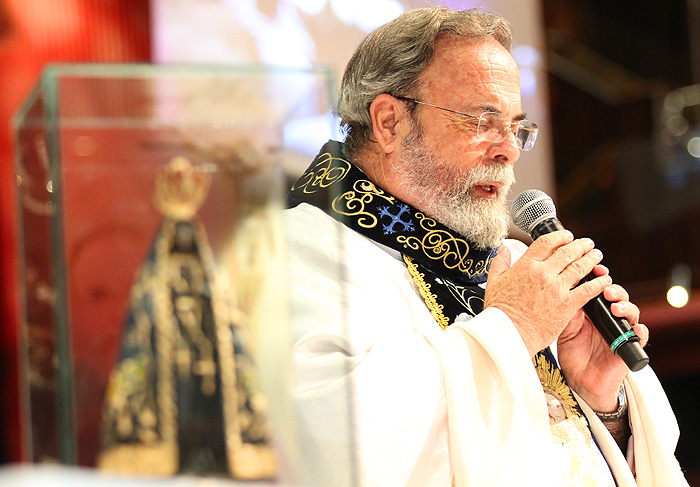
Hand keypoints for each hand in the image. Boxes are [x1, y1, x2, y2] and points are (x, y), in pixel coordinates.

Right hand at [484, 230, 611, 356]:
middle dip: (579, 245)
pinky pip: (587, 290)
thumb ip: (500, 263)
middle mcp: (543, 274)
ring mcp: (557, 289)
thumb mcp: (493, 282)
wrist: (508, 334)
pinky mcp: (567, 305)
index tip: (566, 236)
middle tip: (586, 243)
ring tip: (596, 255)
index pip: (546, 243)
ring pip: (579, 268)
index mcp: (526, 266)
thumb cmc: (500, 311)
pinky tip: (604, 280)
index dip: (559, 236)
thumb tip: (503, 250)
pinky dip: (598, 283)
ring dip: (590, 259)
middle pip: (567, 252)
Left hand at [557, 266, 648, 411]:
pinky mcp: (629, 348)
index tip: (596, 269)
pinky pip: (640, 337)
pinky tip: (636, 328)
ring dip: (626, 307)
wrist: (579, 382)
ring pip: (631, 312)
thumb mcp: (565, 331)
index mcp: (593, 311)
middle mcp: (608, 318)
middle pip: (618, 296)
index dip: (599, 277)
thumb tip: (568, 294)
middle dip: (614, 290)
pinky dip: (640, 331)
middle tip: (606, 290)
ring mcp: (620, 332)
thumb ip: (568, 314)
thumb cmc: (572, 353)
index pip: (599, 289)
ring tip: (616, 308)